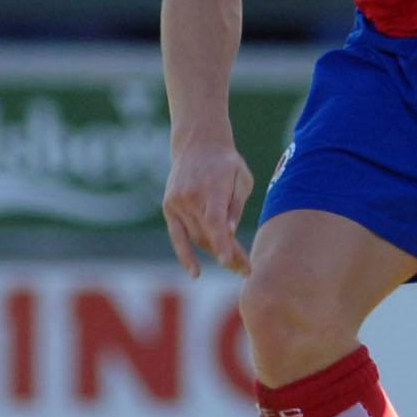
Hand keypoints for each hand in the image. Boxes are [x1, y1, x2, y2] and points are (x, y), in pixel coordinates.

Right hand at [163, 138, 253, 277]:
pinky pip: (177, 235)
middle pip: (209, 233)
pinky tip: (195, 272)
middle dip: (229, 254)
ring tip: (235, 266)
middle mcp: (191, 197)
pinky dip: (185, 254)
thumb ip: (235, 207)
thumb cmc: (227, 163)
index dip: (222, 243)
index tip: (230, 262)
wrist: (197, 144)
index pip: (214, 221)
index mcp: (212, 188)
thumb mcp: (242, 179)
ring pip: (196, 236)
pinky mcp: (169, 207)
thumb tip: (229, 233)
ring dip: (215, 253)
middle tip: (247, 270)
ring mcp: (177, 202)